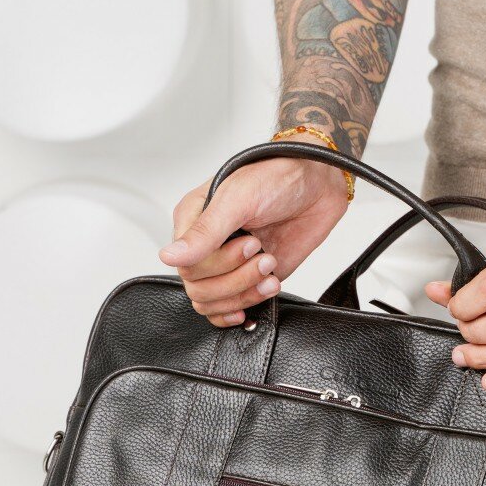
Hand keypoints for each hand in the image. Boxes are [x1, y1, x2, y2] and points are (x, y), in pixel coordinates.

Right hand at [161, 138, 349, 326]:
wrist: (317, 184)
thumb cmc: (276, 177)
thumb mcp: (237, 200)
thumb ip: (204, 232)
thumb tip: (169, 257)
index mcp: (192, 220)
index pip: (187, 266)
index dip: (219, 264)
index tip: (251, 242)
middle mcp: (205, 245)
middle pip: (199, 289)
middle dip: (237, 279)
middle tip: (265, 255)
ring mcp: (226, 264)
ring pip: (214, 303)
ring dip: (246, 293)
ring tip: (271, 269)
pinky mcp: (248, 279)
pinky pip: (230, 308)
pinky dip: (245, 307)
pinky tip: (262, 294)